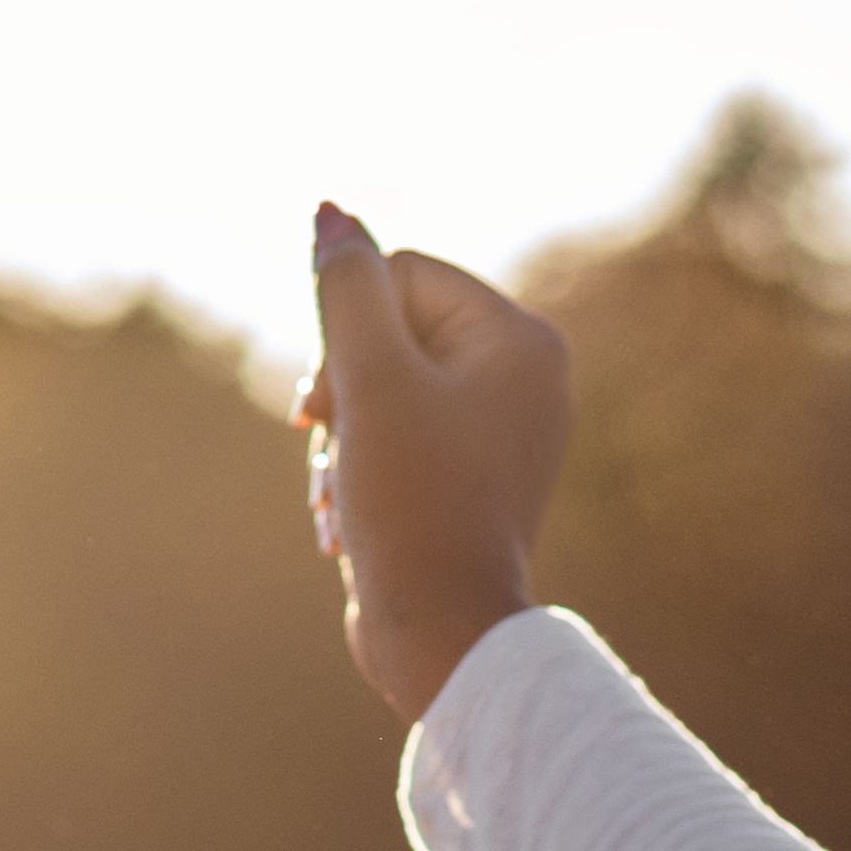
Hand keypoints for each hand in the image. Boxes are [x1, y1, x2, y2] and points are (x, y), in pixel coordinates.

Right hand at [296, 208, 574, 721]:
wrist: (440, 636)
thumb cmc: (411, 504)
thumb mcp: (369, 381)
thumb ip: (347, 288)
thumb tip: (330, 213)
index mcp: (520, 339)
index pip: (401, 277)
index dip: (346, 334)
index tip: (325, 404)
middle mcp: (525, 379)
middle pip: (390, 336)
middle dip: (342, 395)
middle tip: (329, 450)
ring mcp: (500, 435)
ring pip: (383, 394)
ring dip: (342, 443)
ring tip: (341, 501)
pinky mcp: (470, 485)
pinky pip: (399, 445)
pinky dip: (361, 476)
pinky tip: (346, 524)